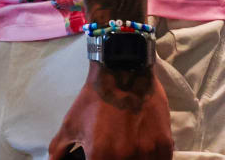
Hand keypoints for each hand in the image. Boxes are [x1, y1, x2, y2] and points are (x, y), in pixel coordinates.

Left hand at [49, 63, 172, 159]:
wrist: (122, 74)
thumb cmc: (94, 99)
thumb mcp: (71, 123)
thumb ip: (59, 149)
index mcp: (100, 156)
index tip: (96, 158)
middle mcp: (125, 158)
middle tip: (112, 153)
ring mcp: (148, 153)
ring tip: (127, 150)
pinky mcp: (165, 145)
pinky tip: (142, 151)